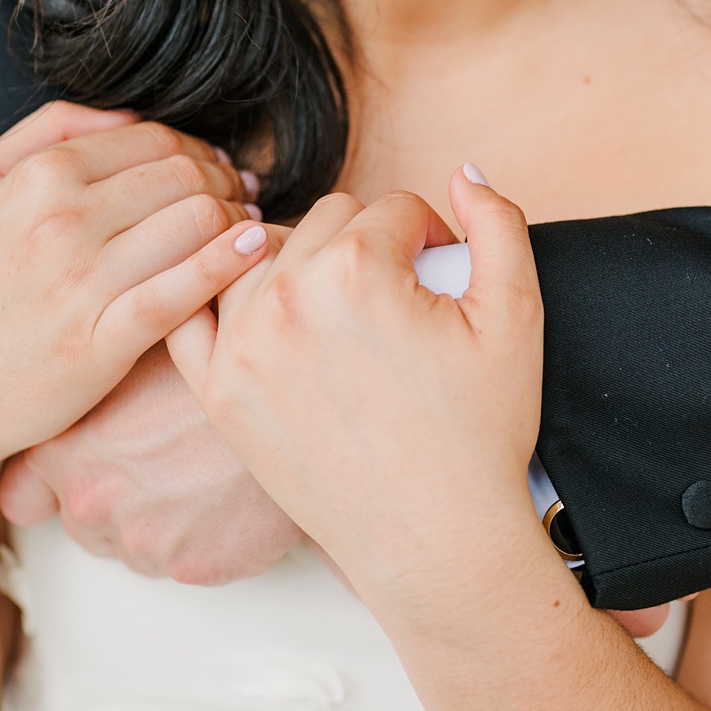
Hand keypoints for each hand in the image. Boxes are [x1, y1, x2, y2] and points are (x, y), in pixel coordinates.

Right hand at [0, 103, 263, 480]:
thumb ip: (48, 131)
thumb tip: (129, 114)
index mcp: (36, 178)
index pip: (155, 141)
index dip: (202, 150)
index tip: (218, 168)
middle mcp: (58, 222)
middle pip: (186, 177)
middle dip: (227, 181)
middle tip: (241, 197)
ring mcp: (80, 282)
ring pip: (198, 222)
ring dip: (236, 219)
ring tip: (243, 229)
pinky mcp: (101, 340)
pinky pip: (185, 289)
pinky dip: (229, 262)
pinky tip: (253, 248)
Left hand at [0, 343, 298, 583]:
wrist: (303, 390)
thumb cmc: (224, 360)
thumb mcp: (140, 352)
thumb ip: (91, 389)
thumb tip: (69, 386)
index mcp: (66, 451)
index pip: (21, 499)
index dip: (50, 488)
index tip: (77, 478)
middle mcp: (92, 502)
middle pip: (87, 526)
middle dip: (123, 503)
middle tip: (175, 463)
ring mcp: (143, 541)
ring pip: (140, 549)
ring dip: (169, 525)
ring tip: (212, 476)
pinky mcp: (195, 566)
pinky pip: (193, 563)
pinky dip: (214, 540)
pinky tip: (237, 498)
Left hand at [169, 166, 546, 615]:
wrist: (434, 536)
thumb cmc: (479, 434)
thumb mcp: (517, 317)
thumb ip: (499, 225)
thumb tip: (464, 174)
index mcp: (357, 271)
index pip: (393, 207)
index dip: (433, 233)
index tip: (447, 273)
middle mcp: (285, 299)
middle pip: (328, 220)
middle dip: (370, 245)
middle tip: (404, 299)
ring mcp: (240, 346)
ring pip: (264, 256)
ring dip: (303, 265)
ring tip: (345, 309)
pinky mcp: (216, 390)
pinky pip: (194, 313)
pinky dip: (220, 298)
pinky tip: (263, 310)